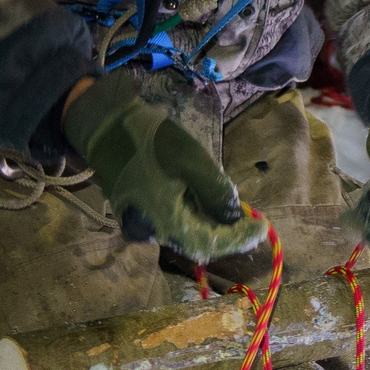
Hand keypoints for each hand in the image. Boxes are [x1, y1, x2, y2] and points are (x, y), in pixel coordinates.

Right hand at [65, 73, 269, 260]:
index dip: (239, 239)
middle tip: (250, 221)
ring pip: (185, 233)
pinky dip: (193, 217)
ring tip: (232, 212)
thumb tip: (234, 217)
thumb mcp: (193, 160)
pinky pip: (172, 223)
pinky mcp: (135, 214)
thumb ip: (217, 192)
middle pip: (198, 242)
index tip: (263, 228)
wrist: (106, 126)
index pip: (210, 243)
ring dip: (211, 225)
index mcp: (164, 221)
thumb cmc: (152, 140)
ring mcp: (140, 224)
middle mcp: (150, 232)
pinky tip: (205, 203)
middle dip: (227, 233)